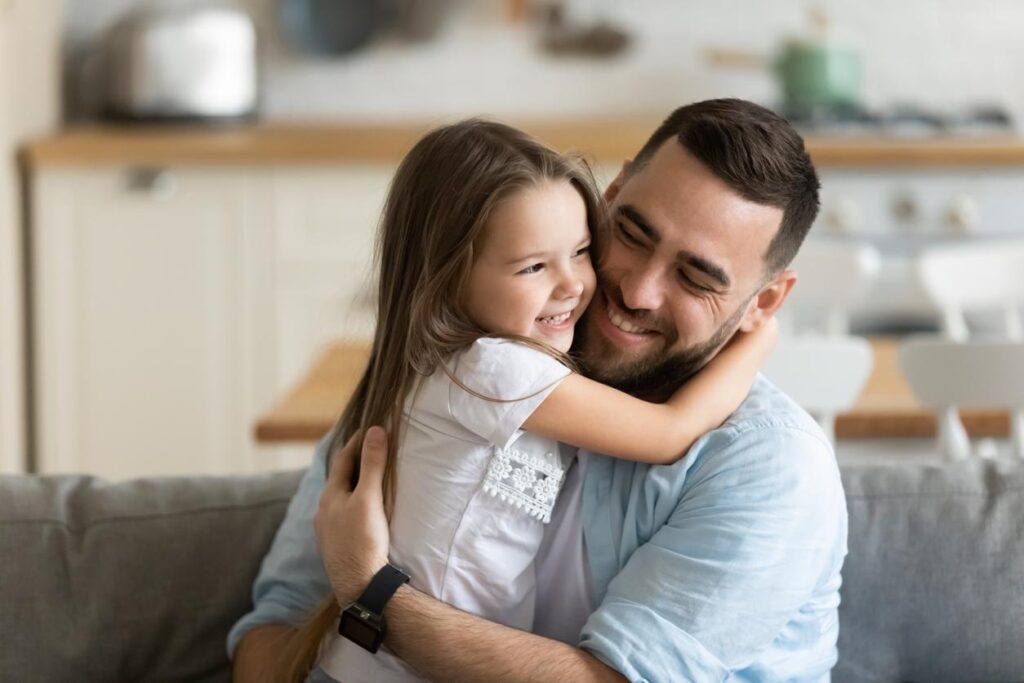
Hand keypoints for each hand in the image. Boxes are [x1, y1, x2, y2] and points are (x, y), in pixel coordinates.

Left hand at [315, 426, 391, 606]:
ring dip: (353, 487)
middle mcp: (323, 511)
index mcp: (329, 495)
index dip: (357, 442)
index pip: (343, 459)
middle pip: (339, 479)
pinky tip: (362, 515)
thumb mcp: (369, 498)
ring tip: (369, 482)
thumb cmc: (363, 540)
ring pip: (339, 500)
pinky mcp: (335, 547)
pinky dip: (353, 507)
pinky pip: (343, 518)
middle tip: (371, 451)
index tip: (370, 429)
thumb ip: (373, 464)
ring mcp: (327, 531)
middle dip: (354, 464)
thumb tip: (375, 431)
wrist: (359, 586)